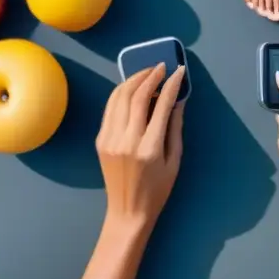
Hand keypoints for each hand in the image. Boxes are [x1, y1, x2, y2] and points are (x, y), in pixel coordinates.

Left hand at [96, 63, 185, 231]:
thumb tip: (178, 99)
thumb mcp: (174, 161)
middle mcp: (127, 141)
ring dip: (133, 80)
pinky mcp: (100, 140)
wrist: (127, 212)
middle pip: (136, 96)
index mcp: (149, 149)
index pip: (161, 106)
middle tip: (161, 66)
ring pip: (119, 97)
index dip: (171, 85)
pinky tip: (132, 88)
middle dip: (150, 76)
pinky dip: (121, 93)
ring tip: (147, 73)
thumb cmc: (158, 190)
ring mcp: (110, 139)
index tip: (178, 71)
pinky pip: (110, 108)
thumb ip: (175, 128)